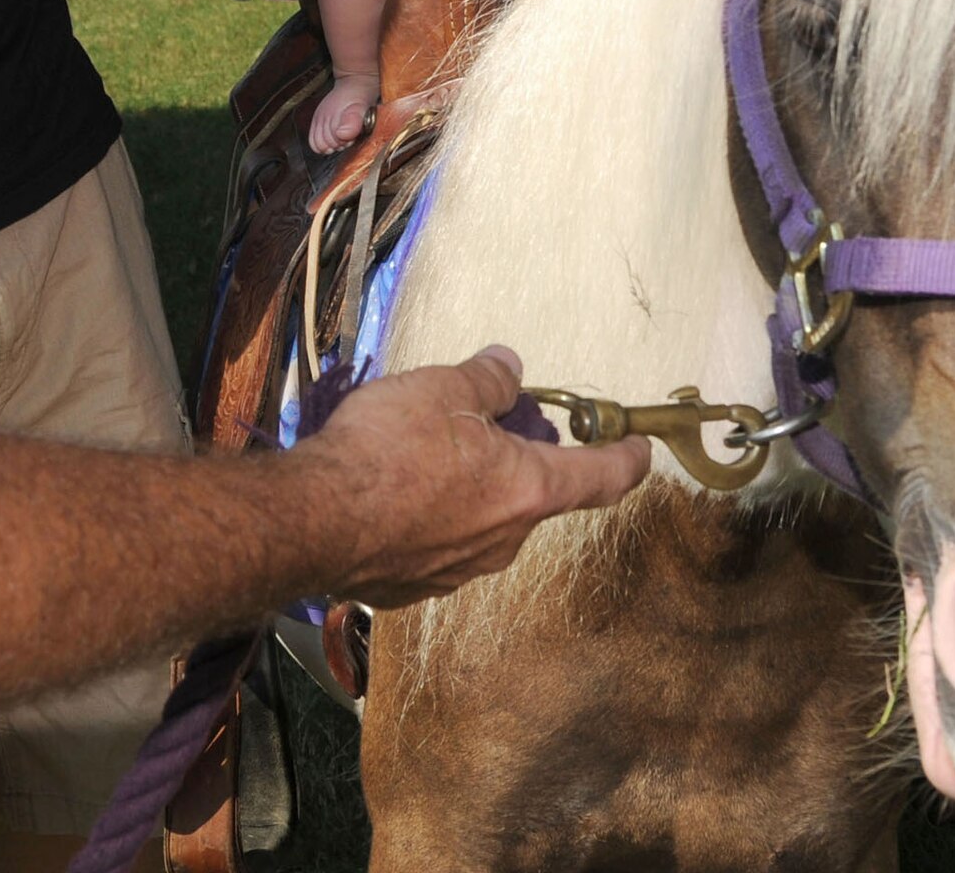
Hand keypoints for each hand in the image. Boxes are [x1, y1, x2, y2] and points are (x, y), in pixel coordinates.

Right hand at [301, 347, 651, 607]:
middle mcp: (504, 539)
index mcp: (527, 490)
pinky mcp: (413, 586)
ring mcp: (459, 570)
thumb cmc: (388, 450)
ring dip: (467, 486)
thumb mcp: (444, 389)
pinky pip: (437, 542)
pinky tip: (390, 489)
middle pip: (531, 494)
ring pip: (481, 519)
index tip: (639, 449)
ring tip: (419, 448)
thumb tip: (508, 368)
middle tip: (480, 420)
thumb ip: (486, 380)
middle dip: (516, 458)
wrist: (315, 520)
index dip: (627, 459)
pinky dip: (427, 514)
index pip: (601, 478)